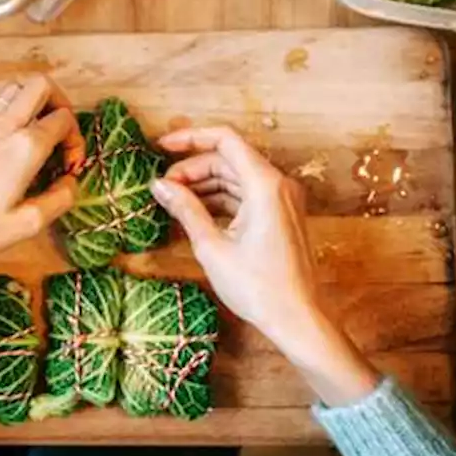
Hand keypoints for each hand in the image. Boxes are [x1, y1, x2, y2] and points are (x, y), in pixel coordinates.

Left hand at [0, 75, 84, 301]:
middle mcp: (4, 126)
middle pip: (41, 85)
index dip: (77, 140)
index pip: (64, 118)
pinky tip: (11, 147)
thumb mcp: (25, 225)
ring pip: (16, 89)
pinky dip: (13, 113)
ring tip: (38, 137)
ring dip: (35, 104)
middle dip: (60, 103)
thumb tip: (70, 183)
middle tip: (61, 135)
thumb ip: (58, 200)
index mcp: (24, 146)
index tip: (69, 167)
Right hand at [149, 125, 378, 405]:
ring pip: (235, 177)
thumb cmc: (257, 287)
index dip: (190, 137)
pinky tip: (193, 213)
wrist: (297, 318)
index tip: (161, 146)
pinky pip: (245, 195)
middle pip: (228, 159)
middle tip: (162, 188)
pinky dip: (219, 199)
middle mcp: (278, 184)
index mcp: (265, 185)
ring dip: (203, 184)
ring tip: (173, 201)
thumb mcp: (212, 247)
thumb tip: (159, 186)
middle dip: (192, 168)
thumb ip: (185, 209)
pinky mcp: (280, 215)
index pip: (225, 139)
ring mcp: (282, 199)